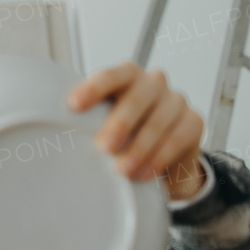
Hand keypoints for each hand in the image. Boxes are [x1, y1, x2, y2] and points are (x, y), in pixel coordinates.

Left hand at [66, 62, 205, 199]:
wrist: (162, 155)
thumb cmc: (124, 133)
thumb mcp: (103, 123)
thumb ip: (88, 120)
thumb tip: (55, 130)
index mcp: (127, 76)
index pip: (112, 75)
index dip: (93, 88)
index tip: (73, 106)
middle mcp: (153, 82)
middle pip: (137, 97)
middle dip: (120, 123)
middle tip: (103, 147)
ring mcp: (176, 100)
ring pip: (158, 121)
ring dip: (139, 148)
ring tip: (122, 170)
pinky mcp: (194, 121)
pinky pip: (177, 139)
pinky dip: (159, 158)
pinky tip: (143, 174)